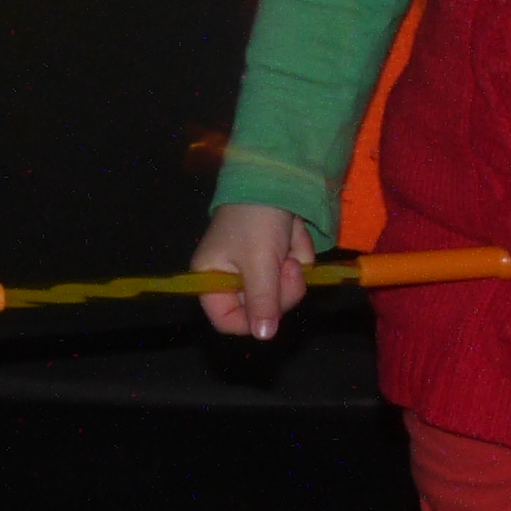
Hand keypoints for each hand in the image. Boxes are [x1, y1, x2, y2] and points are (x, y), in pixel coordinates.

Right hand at [192, 201, 312, 340]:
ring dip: (294, 267)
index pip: (227, 321)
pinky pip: (294, 270)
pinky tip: (294, 233)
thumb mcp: (259, 261)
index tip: (272, 311)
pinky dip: (300, 252)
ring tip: (289, 242)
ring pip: (283, 291)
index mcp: (211, 277)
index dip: (251, 322)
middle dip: (281, 288)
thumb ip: (262, 300)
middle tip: (288, 266)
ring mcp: (256, 266)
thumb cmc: (256, 218)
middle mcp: (230, 276)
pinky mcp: (276, 255)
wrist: (278, 174)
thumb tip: (264, 336)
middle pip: (261, 309)